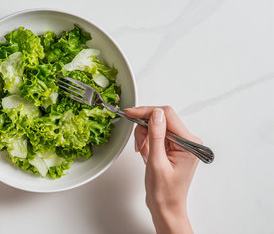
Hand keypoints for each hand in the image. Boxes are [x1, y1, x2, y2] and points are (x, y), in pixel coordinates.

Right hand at [125, 106, 199, 233]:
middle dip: (145, 129)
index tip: (131, 113)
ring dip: (145, 137)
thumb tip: (155, 114)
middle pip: (161, 119)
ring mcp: (180, 144)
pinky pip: (156, 135)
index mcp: (189, 143)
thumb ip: (156, 136)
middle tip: (139, 145)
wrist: (165, 207)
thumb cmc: (164, 192)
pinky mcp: (172, 147)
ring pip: (156, 126)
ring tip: (144, 153)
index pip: (167, 115)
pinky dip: (147, 142)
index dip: (147, 112)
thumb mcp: (157, 162)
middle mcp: (187, 141)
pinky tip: (146, 154)